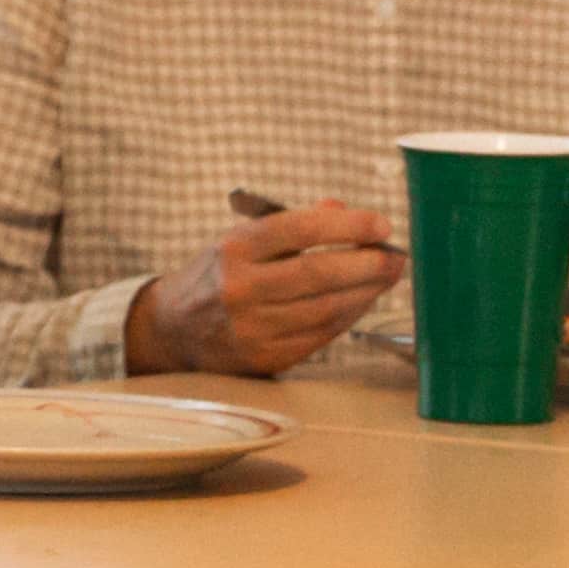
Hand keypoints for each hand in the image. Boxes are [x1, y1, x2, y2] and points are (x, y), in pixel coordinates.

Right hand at [126, 201, 399, 373]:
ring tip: (387, 278)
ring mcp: (251, 327)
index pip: (298, 229)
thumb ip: (292, 224)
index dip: (347, 226)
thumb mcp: (241, 239)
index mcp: (234, 249)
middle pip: (318, 273)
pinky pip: (320, 335)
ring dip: (366, 292)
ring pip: (326, 308)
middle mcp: (240, 289)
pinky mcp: (265, 357)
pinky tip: (362, 302)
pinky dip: (348, 317)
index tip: (381, 225)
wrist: (172, 330)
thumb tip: (343, 210)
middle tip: (396, 257)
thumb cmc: (219, 275)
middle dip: (368, 264)